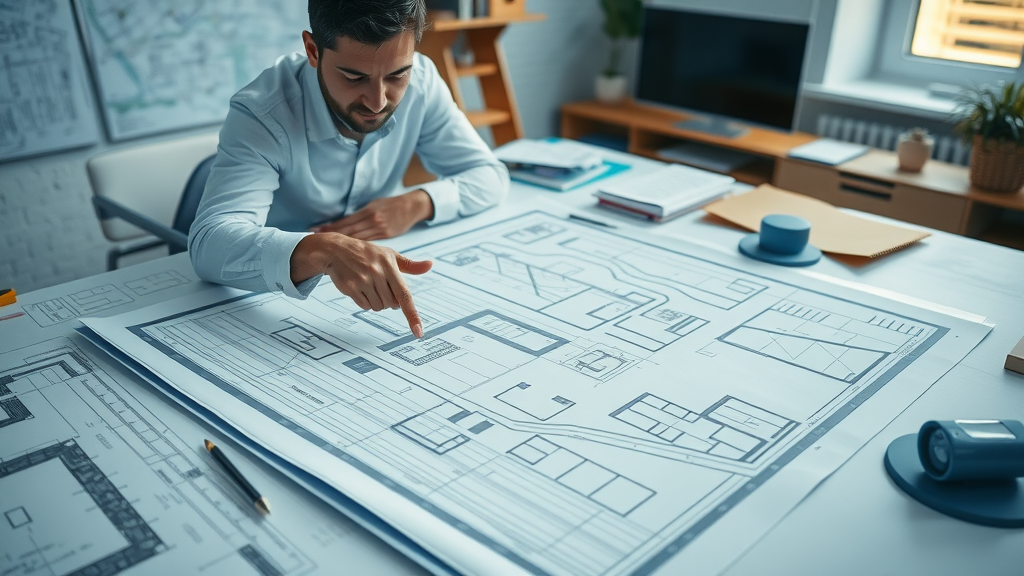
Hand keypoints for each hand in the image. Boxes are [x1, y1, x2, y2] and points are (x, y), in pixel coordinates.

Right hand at [291, 233, 432, 336]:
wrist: (337, 249)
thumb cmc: (367, 253)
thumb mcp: (389, 255)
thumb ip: (410, 265)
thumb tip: (430, 265)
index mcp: (390, 266)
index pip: (405, 295)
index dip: (412, 315)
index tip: (418, 332)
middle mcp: (377, 273)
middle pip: (391, 304)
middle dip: (388, 300)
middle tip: (380, 286)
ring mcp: (363, 281)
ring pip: (378, 307)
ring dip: (376, 301)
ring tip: (368, 285)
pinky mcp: (350, 287)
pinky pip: (364, 306)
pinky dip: (364, 302)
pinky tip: (359, 288)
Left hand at [311, 190, 433, 240]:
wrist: (411, 206)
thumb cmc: (391, 205)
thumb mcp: (374, 205)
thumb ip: (360, 215)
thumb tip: (343, 224)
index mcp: (368, 212)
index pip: (345, 221)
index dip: (330, 227)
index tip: (315, 230)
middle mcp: (372, 221)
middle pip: (348, 231)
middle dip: (331, 235)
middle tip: (314, 239)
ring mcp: (380, 229)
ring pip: (358, 238)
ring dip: (343, 243)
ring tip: (327, 247)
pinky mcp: (387, 236)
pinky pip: (370, 243)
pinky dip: (358, 248)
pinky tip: (349, 252)